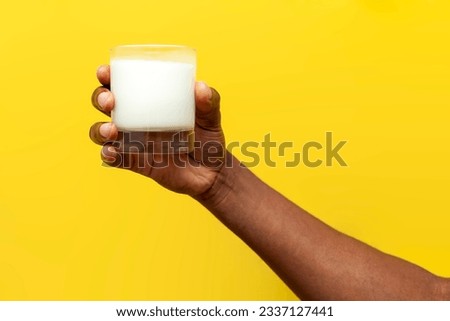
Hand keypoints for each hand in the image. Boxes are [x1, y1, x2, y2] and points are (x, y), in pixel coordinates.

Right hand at [89, 65, 225, 195]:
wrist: (212, 171)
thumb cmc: (208, 138)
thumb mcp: (211, 116)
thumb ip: (209, 100)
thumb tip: (200, 87)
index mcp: (149, 101)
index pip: (122, 84)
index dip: (107, 76)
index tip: (105, 73)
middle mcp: (135, 119)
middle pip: (104, 104)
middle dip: (99, 98)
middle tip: (110, 101)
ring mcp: (133, 141)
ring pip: (102, 132)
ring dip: (99, 129)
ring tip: (112, 130)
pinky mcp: (135, 162)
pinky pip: (115, 159)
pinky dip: (108, 155)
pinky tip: (112, 152)